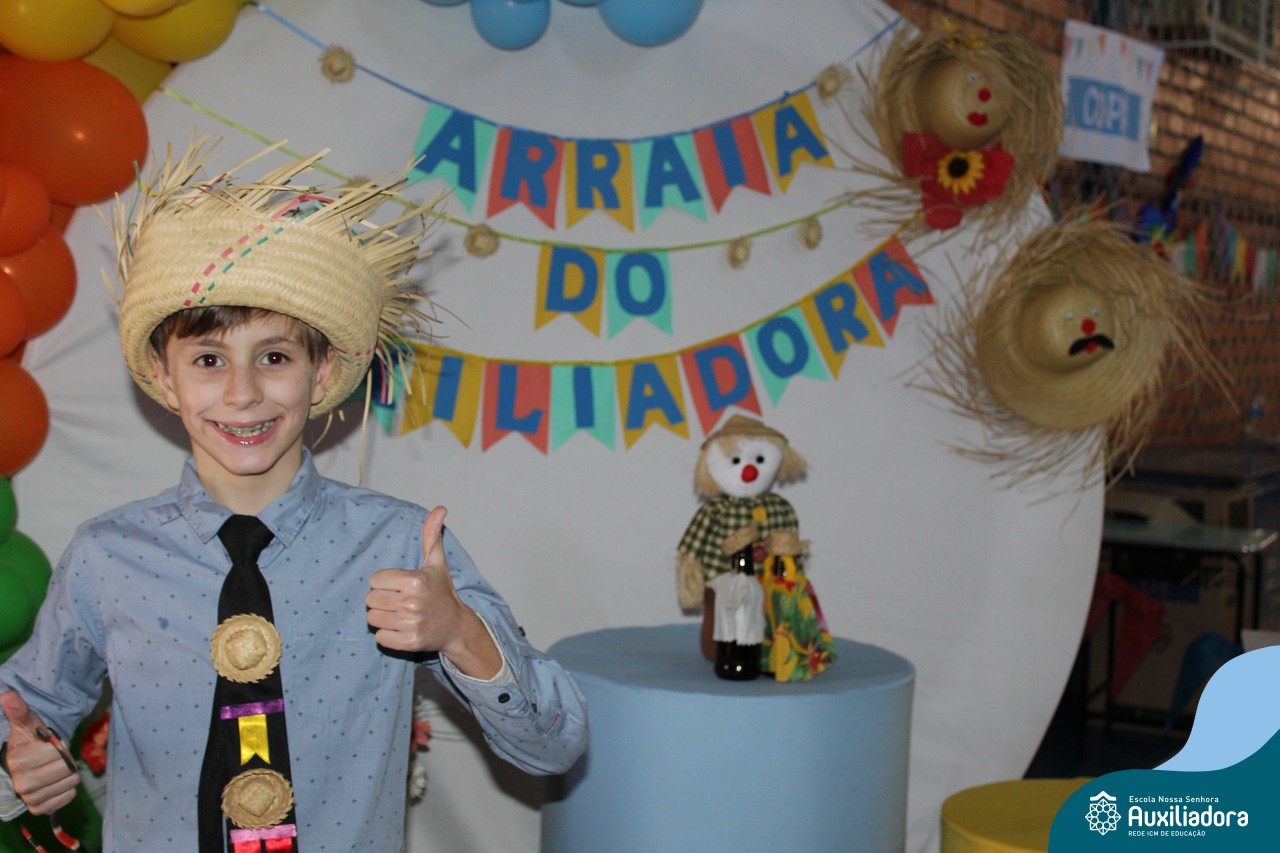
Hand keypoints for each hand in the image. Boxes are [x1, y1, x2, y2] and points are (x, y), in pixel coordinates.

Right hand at [1, 690, 79, 814]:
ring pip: (71, 783)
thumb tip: (8, 695)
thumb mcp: (26, 724)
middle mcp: (23, 782)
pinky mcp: (39, 809)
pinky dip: (67, 789)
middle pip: (67, 769)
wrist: (19, 767)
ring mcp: (30, 798)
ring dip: (68, 774)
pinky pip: (68, 797)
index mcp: (20, 760)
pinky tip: (55, 782)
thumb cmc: (28, 742)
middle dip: (66, 760)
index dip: (60, 746)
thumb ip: (19, 711)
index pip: (59, 752)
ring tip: (54, 769)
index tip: (49, 745)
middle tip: (54, 758)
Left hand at [366, 507, 501, 678]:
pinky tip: (401, 628)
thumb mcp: (436, 563)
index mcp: (414, 580)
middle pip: (370, 600)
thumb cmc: (442, 592)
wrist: (456, 626)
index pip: (374, 580)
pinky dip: (387, 635)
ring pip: (372, 618)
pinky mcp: (408, 642)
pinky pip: (380, 637)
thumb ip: (431, 535)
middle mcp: (412, 602)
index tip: (400, 586)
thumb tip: (440, 508)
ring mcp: (410, 624)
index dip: (385, 583)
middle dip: (381, 600)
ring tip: (399, 615)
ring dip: (382, 617)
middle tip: (398, 602)